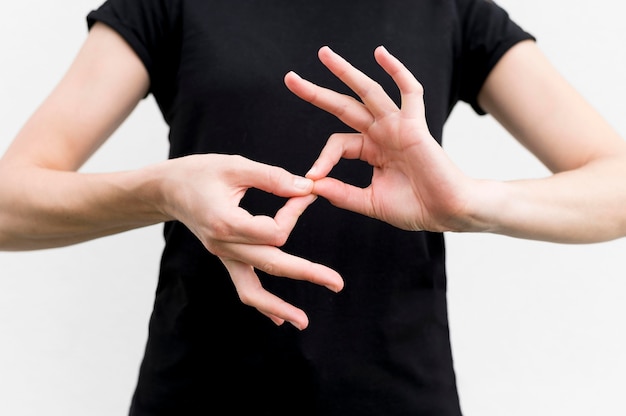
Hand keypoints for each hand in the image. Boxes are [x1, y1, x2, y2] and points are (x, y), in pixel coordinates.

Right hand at [155, 154, 343, 329]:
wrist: (167, 189)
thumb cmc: (199, 172)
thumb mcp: (236, 166)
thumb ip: (273, 177)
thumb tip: (307, 188)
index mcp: (226, 222)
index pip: (275, 231)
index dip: (295, 212)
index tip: (306, 193)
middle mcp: (224, 245)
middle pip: (272, 264)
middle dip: (307, 273)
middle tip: (338, 283)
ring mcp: (223, 256)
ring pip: (252, 290)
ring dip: (278, 307)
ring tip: (303, 322)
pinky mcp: (226, 258)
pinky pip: (243, 287)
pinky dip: (262, 305)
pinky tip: (279, 320)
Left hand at [284, 46, 475, 231]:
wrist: (446, 213)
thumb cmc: (414, 208)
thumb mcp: (369, 202)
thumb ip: (341, 193)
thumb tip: (311, 185)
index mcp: (371, 151)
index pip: (338, 143)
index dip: (322, 158)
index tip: (312, 178)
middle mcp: (381, 133)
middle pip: (344, 105)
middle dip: (317, 92)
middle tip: (290, 79)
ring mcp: (398, 126)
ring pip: (368, 92)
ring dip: (346, 71)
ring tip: (323, 54)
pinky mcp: (415, 125)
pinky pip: (409, 92)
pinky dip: (397, 71)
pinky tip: (380, 53)